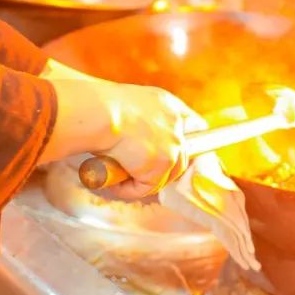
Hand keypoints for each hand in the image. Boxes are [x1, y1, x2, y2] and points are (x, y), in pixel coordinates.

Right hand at [39, 72, 203, 197]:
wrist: (100, 113)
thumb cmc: (101, 108)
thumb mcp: (127, 107)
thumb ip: (140, 123)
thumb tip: (135, 145)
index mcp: (167, 105)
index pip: (193, 126)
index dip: (184, 142)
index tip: (173, 153)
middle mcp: (175, 124)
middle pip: (181, 158)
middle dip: (160, 169)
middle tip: (135, 170)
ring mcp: (173, 145)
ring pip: (164, 176)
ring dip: (143, 180)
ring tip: (118, 175)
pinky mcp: (163, 164)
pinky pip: (147, 187)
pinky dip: (129, 189)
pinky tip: (114, 181)